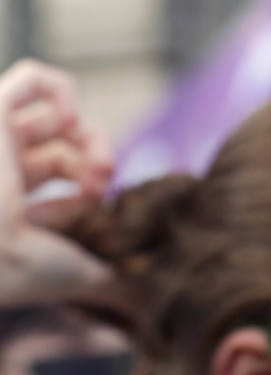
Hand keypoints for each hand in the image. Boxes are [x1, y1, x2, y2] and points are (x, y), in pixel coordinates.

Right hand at [0, 60, 113, 305]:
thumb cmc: (24, 270)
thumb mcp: (79, 275)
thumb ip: (114, 281)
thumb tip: (150, 298)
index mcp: (12, 200)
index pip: (65, 168)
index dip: (94, 179)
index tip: (104, 205)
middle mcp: (1, 168)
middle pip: (66, 141)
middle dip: (97, 156)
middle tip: (104, 182)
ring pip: (56, 114)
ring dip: (89, 133)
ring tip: (96, 163)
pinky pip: (27, 76)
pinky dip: (60, 87)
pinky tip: (73, 116)